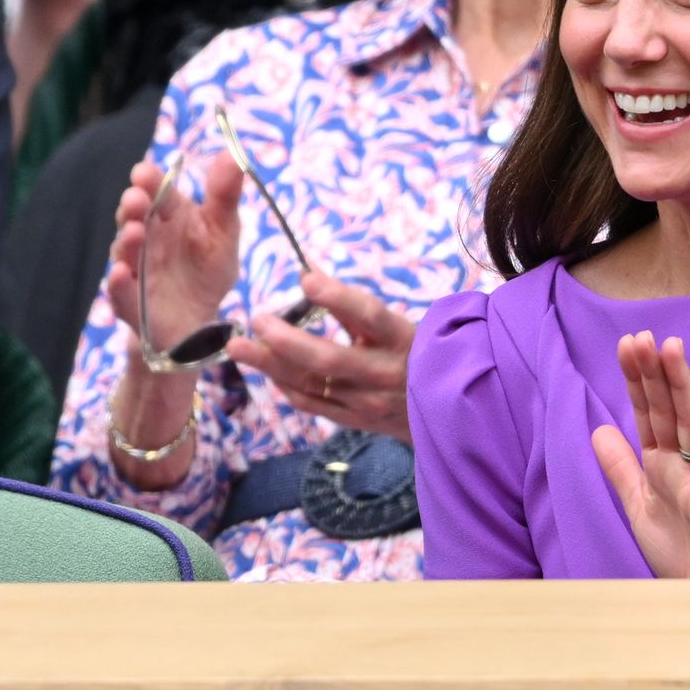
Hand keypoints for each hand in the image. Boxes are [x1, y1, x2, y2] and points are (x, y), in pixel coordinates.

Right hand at [106, 153, 242, 353]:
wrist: (200, 324)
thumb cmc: (207, 269)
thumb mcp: (223, 231)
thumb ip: (225, 196)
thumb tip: (232, 155)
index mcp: (167, 215)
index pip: (154, 190)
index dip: (147, 180)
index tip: (143, 173)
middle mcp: (145, 237)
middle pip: (132, 216)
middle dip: (132, 205)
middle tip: (136, 198)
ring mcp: (134, 269)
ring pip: (124, 251)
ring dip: (126, 240)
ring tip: (135, 231)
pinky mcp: (130, 302)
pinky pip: (120, 291)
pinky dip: (118, 283)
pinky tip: (121, 274)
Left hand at [226, 271, 415, 442]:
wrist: (451, 412)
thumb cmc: (417, 355)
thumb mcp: (398, 326)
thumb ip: (352, 305)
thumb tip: (307, 268)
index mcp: (401, 339)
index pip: (368, 315)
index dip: (337, 297)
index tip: (306, 279)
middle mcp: (383, 374)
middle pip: (329, 359)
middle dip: (287, 340)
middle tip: (258, 319)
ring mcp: (367, 402)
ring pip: (312, 385)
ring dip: (271, 365)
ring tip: (238, 346)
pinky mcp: (355, 421)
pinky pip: (313, 404)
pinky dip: (287, 386)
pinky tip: (268, 369)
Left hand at [590, 331, 689, 578]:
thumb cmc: (684, 554)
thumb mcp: (638, 505)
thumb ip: (620, 468)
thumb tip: (598, 430)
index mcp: (661, 465)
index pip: (645, 414)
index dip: (636, 380)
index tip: (626, 344)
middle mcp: (682, 465)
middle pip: (665, 410)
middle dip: (653, 373)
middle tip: (641, 333)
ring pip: (687, 425)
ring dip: (680, 386)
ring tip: (671, 347)